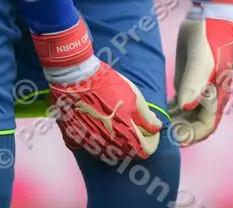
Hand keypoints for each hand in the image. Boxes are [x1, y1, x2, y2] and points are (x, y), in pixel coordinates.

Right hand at [33, 17, 162, 160]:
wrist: (76, 79)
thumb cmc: (107, 85)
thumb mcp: (134, 97)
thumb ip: (147, 117)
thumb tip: (156, 128)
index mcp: (125, 135)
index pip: (146, 150)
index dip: (153, 139)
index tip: (151, 127)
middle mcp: (108, 145)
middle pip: (130, 152)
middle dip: (138, 138)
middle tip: (137, 120)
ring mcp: (91, 144)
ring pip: (113, 151)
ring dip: (121, 140)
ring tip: (121, 120)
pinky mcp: (78, 140)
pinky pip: (96, 147)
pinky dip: (105, 139)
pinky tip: (105, 123)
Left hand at [169, 6, 232, 145]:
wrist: (207, 17)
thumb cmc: (209, 38)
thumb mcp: (201, 60)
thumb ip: (193, 83)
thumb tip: (185, 107)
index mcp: (217, 94)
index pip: (206, 125)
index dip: (191, 135)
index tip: (172, 138)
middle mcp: (209, 96)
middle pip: (195, 124)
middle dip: (179, 132)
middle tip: (158, 133)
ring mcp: (197, 89)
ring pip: (186, 116)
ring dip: (173, 122)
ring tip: (154, 124)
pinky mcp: (187, 81)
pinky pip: (180, 103)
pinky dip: (169, 110)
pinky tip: (156, 111)